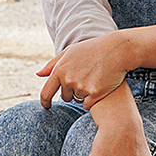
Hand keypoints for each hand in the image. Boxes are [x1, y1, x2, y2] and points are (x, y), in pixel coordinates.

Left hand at [38, 23, 155, 108]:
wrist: (116, 50)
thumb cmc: (91, 49)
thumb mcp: (69, 52)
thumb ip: (52, 64)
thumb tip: (38, 74)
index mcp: (60, 70)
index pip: (46, 93)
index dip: (44, 102)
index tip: (46, 106)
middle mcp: (69, 80)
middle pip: (64, 97)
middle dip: (71, 91)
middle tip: (84, 78)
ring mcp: (82, 88)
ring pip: (77, 99)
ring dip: (83, 94)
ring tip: (93, 78)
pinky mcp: (95, 94)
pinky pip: (87, 104)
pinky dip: (91, 100)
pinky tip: (99, 87)